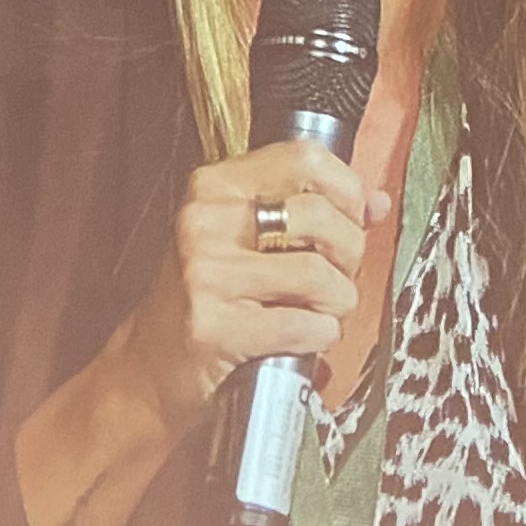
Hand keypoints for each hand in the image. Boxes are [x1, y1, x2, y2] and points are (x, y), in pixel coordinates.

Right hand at [110, 140, 386, 423]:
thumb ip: (311, 213)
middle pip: (320, 217)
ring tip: (318, 312)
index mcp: (215, 186)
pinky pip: (306, 324)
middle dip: (348, 256)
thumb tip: (374, 202)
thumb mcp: (246, 241)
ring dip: (336, 304)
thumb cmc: (206, 301)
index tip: (349, 220)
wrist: (150, 367)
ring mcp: (206, 273)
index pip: (306, 158)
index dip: (346, 191)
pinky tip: (300, 338)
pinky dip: (319, 336)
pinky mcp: (214, 326)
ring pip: (320, 276)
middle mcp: (205, 220)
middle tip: (336, 278)